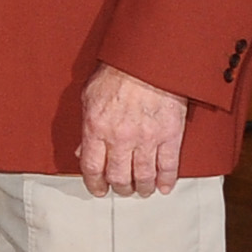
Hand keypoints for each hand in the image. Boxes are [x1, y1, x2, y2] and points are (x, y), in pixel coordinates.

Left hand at [77, 62, 186, 195]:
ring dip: (141, 188)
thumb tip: (82, 150)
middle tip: (122, 189)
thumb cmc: (117, 74)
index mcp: (96, 129)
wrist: (148, 61)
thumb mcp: (89, 97)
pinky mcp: (170, 135)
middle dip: (119, 188)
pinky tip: (164, 187)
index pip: (91, 167)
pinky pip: (169, 165)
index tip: (98, 190)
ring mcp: (147, 138)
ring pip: (143, 176)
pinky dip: (166, 180)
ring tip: (141, 191)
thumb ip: (86, 127)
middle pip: (118, 176)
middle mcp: (120, 138)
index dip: (94, 184)